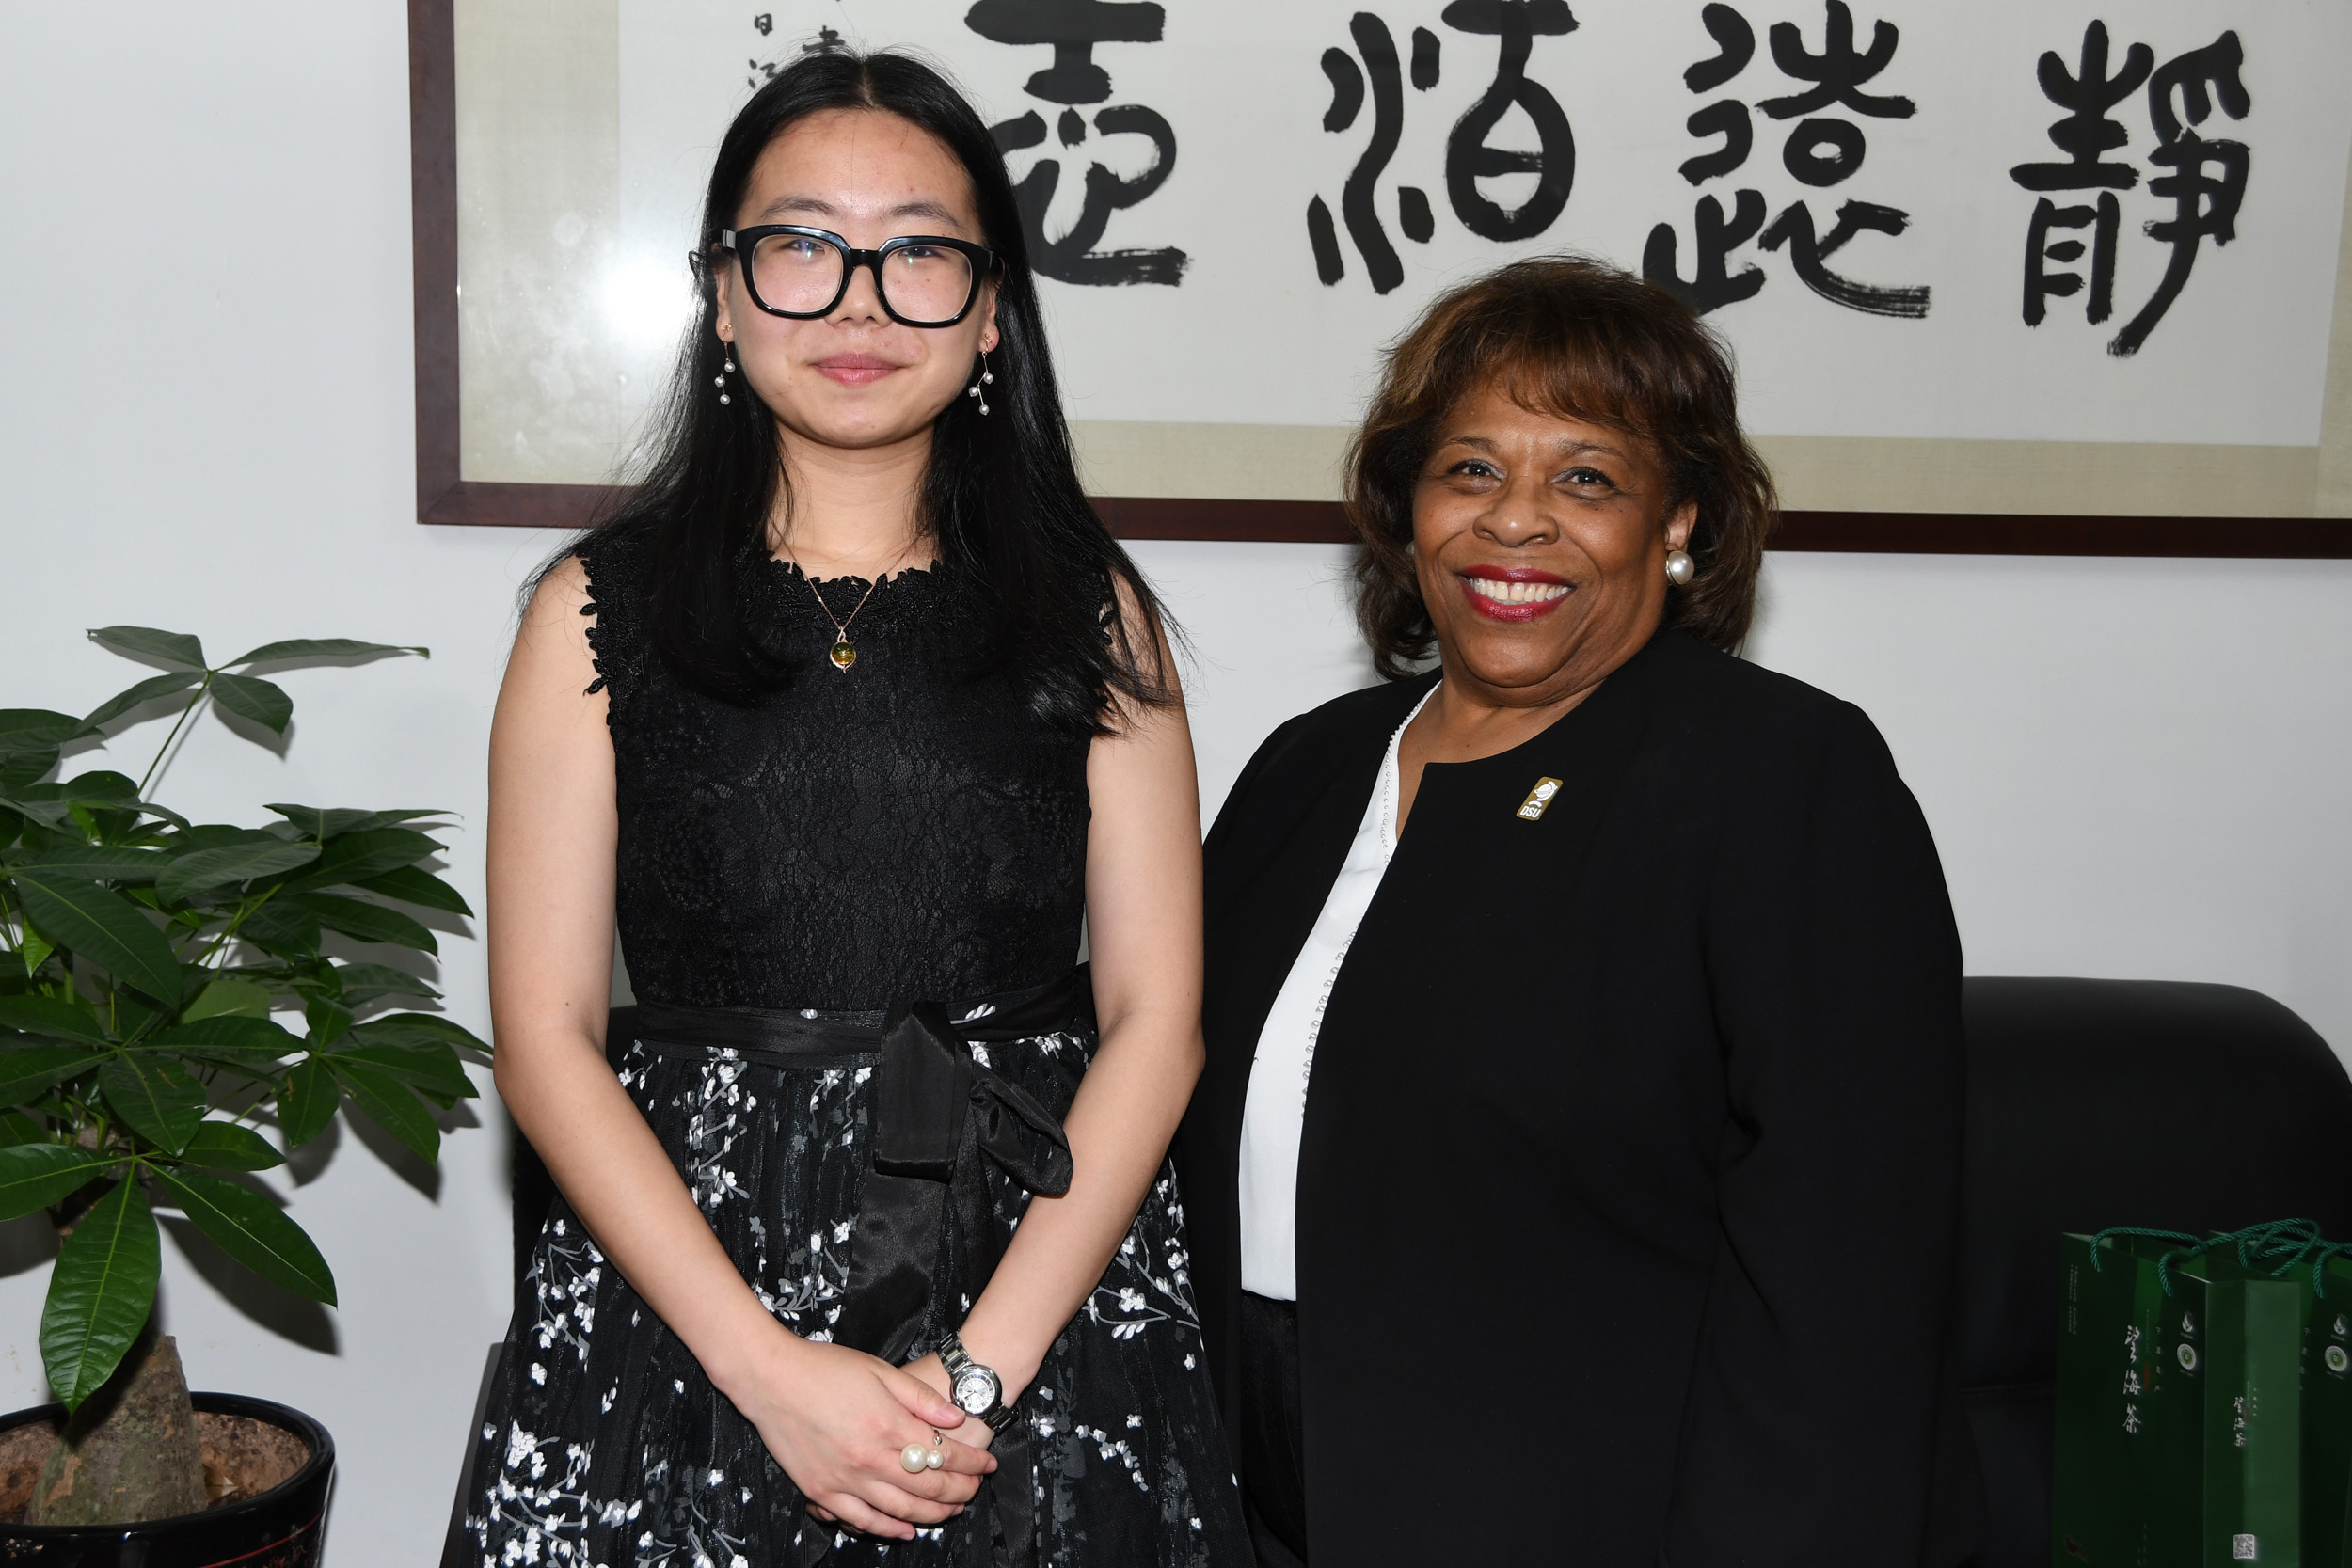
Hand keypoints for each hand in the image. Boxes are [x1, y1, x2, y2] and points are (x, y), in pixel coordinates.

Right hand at [719, 1330, 996, 1539]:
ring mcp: (844, 1478)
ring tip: (952, 1512)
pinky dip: (887, 1528)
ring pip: (900, 1509)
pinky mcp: (821, 1490)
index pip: (942, 1453)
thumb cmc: (826, 1367)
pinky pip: (860, 1520)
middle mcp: (870, 1457)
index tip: (988, 1465)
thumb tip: (956, 1418)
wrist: (771, 1378)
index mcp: (888, 1424)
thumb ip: (920, 1398)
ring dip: (931, 1514)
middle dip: (959, 1491)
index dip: (971, 1462)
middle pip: (927, 1485)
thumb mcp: (880, 1370)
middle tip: (976, 1491)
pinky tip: (906, 1530)